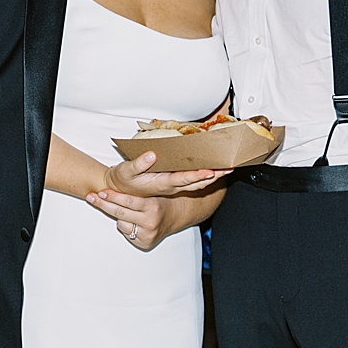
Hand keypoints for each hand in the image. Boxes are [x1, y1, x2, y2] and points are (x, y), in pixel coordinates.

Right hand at [102, 150, 226, 197]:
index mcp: (162, 183)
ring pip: (197, 182)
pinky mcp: (171, 182)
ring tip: (225, 168)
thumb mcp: (126, 171)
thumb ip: (138, 164)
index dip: (197, 175)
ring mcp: (172, 185)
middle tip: (229, 168)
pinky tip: (210, 168)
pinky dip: (203, 174)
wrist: (118, 192)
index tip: (210, 171)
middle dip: (213, 176)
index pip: (183, 180)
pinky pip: (191, 180)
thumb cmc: (122, 181)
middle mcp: (170, 186)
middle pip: (197, 183)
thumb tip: (152, 155)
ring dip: (212, 176)